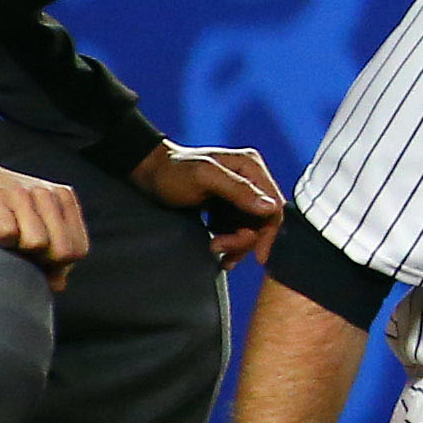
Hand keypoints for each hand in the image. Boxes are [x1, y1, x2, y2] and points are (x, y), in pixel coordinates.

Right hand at [0, 161, 87, 279]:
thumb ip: (53, 253)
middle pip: (62, 251)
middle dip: (43, 261)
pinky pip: (8, 233)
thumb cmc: (6, 209)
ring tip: (7, 241)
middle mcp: (46, 194)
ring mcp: (21, 194)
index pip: (78, 249)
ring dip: (19, 252)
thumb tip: (59, 285)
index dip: (60, 265)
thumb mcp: (36, 224)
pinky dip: (0, 241)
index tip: (39, 262)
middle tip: (21, 253)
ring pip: (37, 243)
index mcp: (63, 199)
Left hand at [134, 141, 284, 264]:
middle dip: (245, 239)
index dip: (268, 232)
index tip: (257, 256)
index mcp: (251, 167)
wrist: (148, 172)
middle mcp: (250, 178)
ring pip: (251, 227)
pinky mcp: (227, 204)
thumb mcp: (204, 177)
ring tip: (215, 250)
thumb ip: (238, 190)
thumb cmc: (172, 171)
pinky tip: (218, 250)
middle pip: (263, 219)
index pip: (274, 205)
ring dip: (237, 244)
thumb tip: (270, 208)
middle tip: (219, 249)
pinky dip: (231, 242)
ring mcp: (239, 192)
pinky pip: (238, 227)